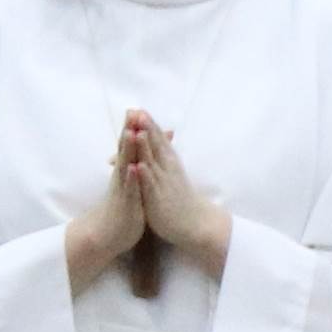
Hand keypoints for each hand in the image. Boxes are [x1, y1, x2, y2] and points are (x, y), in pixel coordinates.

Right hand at [60, 113, 153, 284]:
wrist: (105, 234)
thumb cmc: (122, 208)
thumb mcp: (131, 185)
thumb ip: (135, 167)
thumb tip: (140, 154)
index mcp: (125, 171)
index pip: (129, 146)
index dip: (134, 128)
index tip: (139, 109)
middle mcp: (122, 176)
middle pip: (125, 150)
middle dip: (129, 130)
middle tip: (133, 111)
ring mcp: (122, 189)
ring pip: (126, 165)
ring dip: (128, 149)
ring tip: (131, 132)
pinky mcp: (125, 203)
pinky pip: (129, 189)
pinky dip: (131, 178)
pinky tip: (134, 168)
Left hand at [127, 110, 233, 276]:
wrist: (195, 222)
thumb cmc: (180, 197)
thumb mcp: (172, 172)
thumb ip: (164, 157)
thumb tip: (161, 143)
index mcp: (169, 161)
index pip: (158, 138)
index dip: (148, 123)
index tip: (138, 108)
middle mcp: (167, 168)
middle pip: (155, 144)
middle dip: (146, 128)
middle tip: (136, 111)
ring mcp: (163, 182)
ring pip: (152, 161)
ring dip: (145, 146)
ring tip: (137, 131)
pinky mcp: (159, 198)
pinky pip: (151, 185)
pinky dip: (145, 174)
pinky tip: (138, 165)